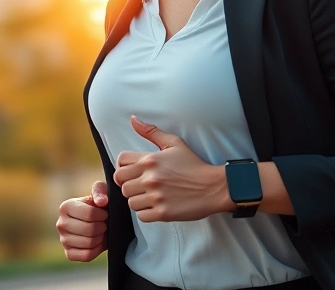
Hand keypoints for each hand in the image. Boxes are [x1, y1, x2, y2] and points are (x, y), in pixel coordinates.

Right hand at [56, 180, 108, 261]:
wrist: (96, 222)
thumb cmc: (98, 206)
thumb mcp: (100, 193)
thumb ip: (101, 191)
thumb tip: (101, 202)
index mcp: (65, 207)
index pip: (90, 214)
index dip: (103, 215)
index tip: (105, 214)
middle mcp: (60, 223)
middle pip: (89, 230)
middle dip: (102, 227)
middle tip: (104, 224)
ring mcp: (63, 240)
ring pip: (89, 243)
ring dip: (100, 238)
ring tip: (100, 232)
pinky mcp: (68, 253)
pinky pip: (86, 256)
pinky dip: (96, 250)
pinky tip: (97, 243)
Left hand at [113, 115, 229, 221]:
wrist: (214, 187)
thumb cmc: (193, 164)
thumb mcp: (174, 143)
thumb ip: (151, 131)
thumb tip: (133, 119)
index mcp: (149, 159)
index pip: (120, 162)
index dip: (123, 167)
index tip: (131, 172)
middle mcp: (150, 178)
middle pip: (121, 183)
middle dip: (129, 184)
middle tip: (140, 186)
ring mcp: (156, 196)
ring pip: (130, 201)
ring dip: (138, 200)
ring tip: (150, 196)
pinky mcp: (163, 213)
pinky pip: (141, 216)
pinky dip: (146, 213)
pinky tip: (156, 206)